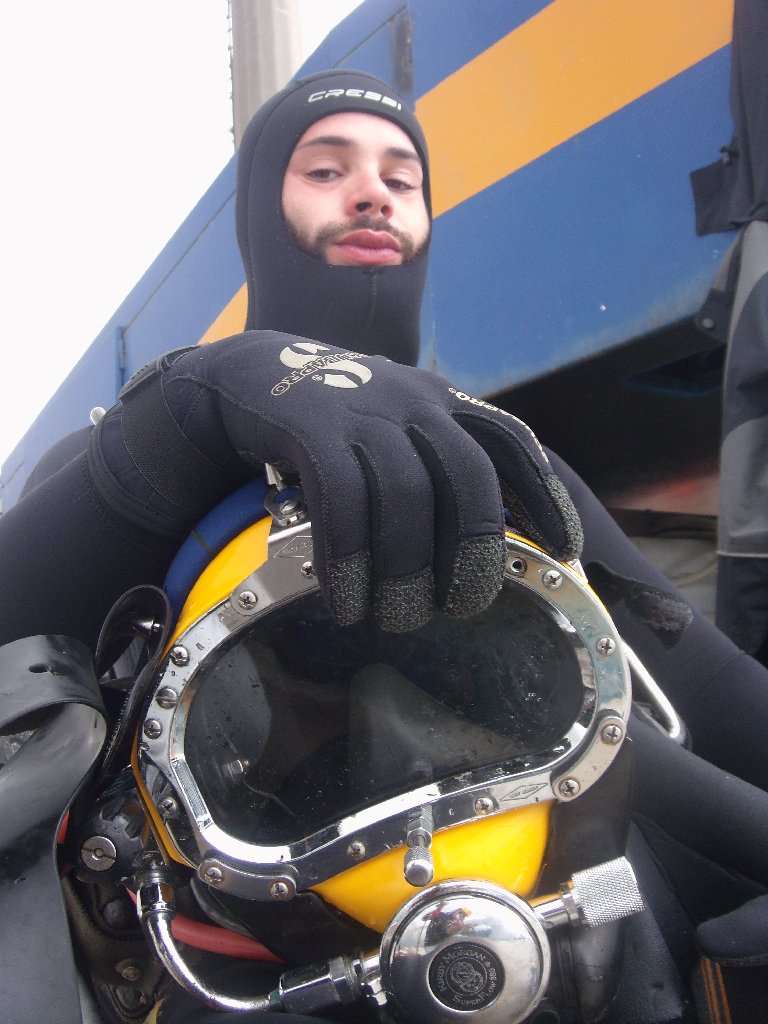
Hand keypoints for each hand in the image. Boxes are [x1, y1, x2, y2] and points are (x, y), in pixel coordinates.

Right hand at [108, 332, 581, 631]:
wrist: (250, 376)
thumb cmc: (334, 421)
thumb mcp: (396, 429)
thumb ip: (434, 465)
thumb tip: (474, 543)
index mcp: (440, 402)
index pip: (510, 442)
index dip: (544, 497)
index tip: (566, 552)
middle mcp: (412, 400)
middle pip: (466, 475)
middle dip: (473, 548)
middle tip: (462, 606)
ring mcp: (361, 410)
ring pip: (404, 495)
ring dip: (404, 568)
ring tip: (394, 618)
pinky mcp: (310, 426)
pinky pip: (341, 501)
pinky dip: (349, 559)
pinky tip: (346, 600)